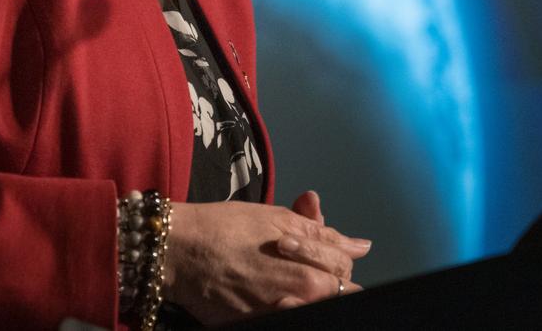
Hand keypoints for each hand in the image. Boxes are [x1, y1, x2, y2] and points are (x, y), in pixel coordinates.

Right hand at [163, 193, 370, 324]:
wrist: (181, 250)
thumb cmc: (228, 227)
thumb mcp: (278, 220)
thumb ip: (323, 236)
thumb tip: (361, 246)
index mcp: (309, 274)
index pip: (345, 273)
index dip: (337, 258)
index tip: (321, 253)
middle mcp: (298, 302)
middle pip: (334, 295)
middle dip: (327, 279)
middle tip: (295, 264)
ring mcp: (275, 316)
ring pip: (310, 306)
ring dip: (305, 293)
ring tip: (278, 277)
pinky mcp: (254, 323)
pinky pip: (284, 315)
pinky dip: (284, 302)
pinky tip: (267, 290)